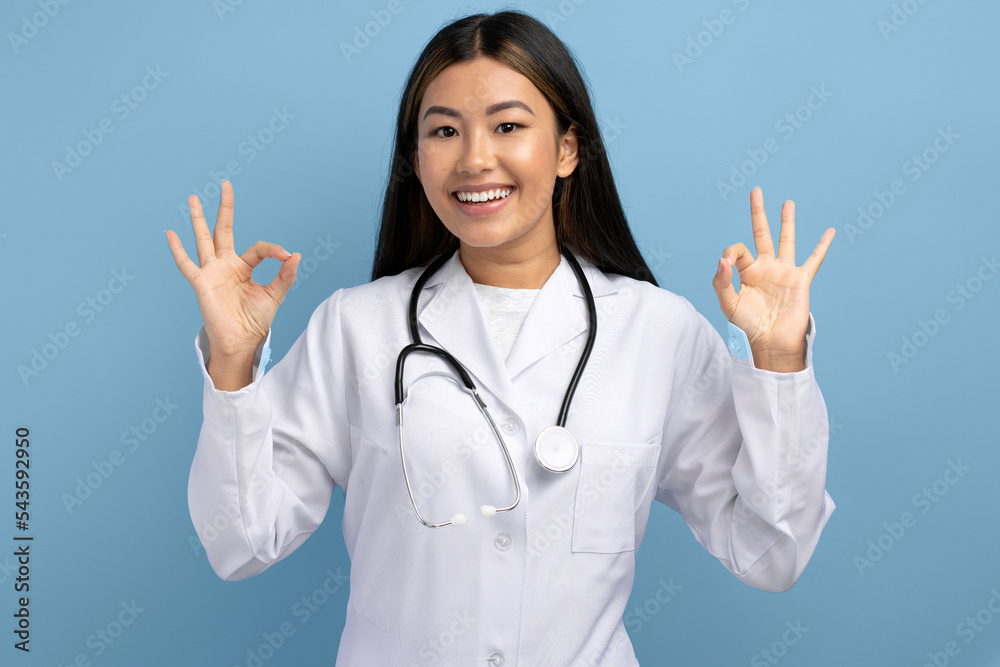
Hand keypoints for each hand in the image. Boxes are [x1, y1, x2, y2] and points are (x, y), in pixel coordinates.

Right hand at [165, 180, 299, 360]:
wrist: (240, 341)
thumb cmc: (255, 320)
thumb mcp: (274, 295)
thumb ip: (285, 276)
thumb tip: (296, 255)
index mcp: (244, 267)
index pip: (259, 248)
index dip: (273, 250)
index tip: (286, 256)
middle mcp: (226, 265)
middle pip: (223, 229)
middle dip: (225, 208)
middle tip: (225, 184)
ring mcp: (212, 272)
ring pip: (203, 239)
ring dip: (198, 218)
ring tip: (194, 197)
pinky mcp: (201, 282)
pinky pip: (186, 264)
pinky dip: (177, 250)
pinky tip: (170, 233)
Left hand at [711, 187, 834, 371]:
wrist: (771, 342)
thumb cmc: (748, 326)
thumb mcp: (728, 304)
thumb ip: (721, 281)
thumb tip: (723, 259)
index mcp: (746, 272)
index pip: (738, 250)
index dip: (731, 253)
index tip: (727, 265)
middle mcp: (765, 267)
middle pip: (761, 233)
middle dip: (758, 212)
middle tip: (756, 191)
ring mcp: (784, 272)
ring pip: (786, 240)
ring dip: (787, 221)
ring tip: (788, 203)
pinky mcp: (801, 280)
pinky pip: (814, 260)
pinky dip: (822, 246)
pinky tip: (830, 232)